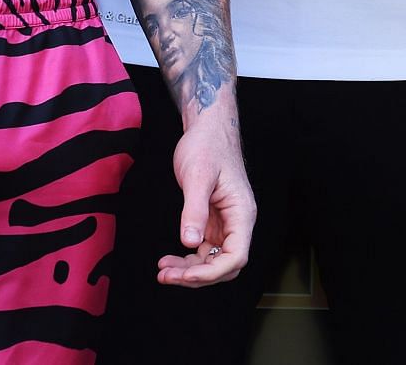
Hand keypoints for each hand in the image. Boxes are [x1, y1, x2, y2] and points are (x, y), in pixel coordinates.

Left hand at [159, 107, 254, 286]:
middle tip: (166, 276)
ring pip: (212, 261)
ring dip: (189, 271)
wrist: (206, 129)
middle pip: (224, 265)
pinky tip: (169, 260)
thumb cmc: (207, 146)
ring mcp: (225, 224)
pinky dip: (187, 259)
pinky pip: (203, 250)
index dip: (212, 272)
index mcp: (242, 212)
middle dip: (197, 276)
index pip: (236, 256)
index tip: (186, 275)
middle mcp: (237, 222)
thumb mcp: (197, 176)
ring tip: (163, 271)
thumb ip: (194, 210)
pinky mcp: (212, 222)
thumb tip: (189, 243)